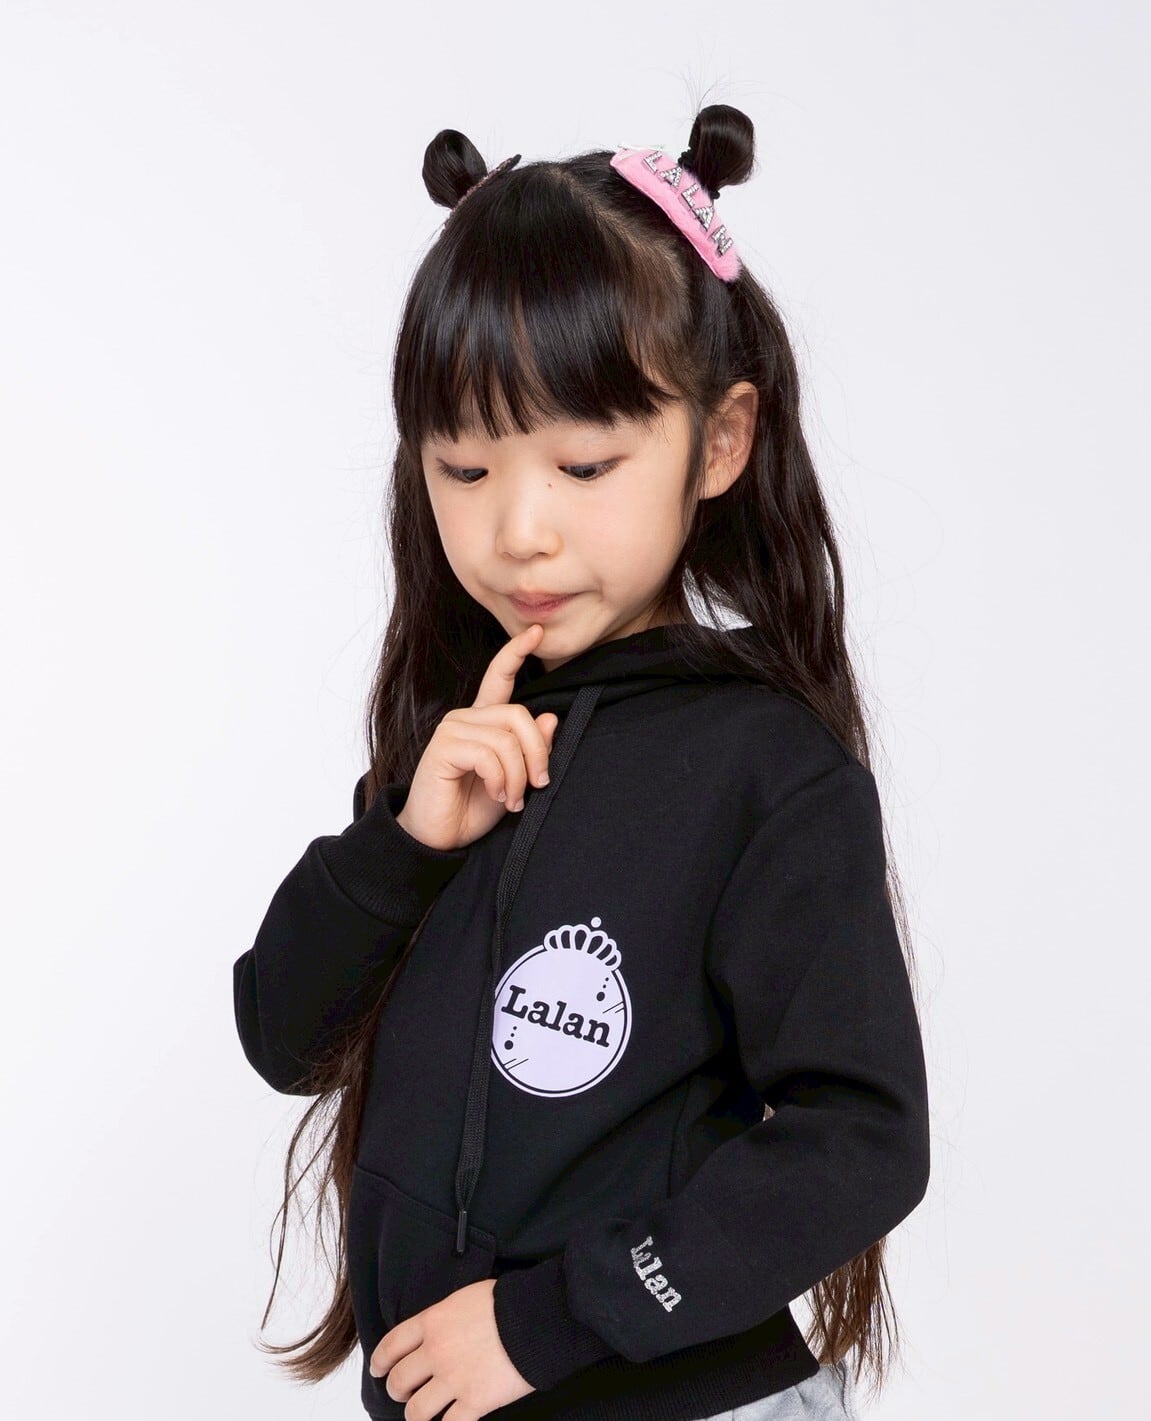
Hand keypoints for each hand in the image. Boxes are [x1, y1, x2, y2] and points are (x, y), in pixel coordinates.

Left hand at [369, 1276, 536, 1420]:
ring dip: (417, 1414)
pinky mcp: (474, 1403)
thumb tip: (436, 1332)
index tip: (378, 1369)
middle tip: (404, 1393)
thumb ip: (443, 1318)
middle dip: (397, 1391)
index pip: (391, 1345)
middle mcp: (436, 1352)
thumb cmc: (506, 1302)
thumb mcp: (463, 1299)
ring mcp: (453, 1380)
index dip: (379, 1361)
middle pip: (399, 1381)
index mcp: (432, 1322)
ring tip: (424, 1413)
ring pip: (416, 1411)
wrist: (535, 1318)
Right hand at [396, 623, 558, 851]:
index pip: (499, 677)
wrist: (440, 838)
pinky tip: (498, 795)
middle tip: (538, 784)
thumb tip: (550, 718)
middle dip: (537, 753)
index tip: (537, 632)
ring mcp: (452, 729)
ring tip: (513, 799)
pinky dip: (502, 780)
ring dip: (519, 776)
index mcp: (483, 721)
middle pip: (519, 714)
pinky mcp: (444, 747)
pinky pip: (489, 754)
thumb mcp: (514, 778)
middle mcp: (465, 718)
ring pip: (507, 738)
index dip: (516, 653)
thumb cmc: (473, 808)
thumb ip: (530, 749)